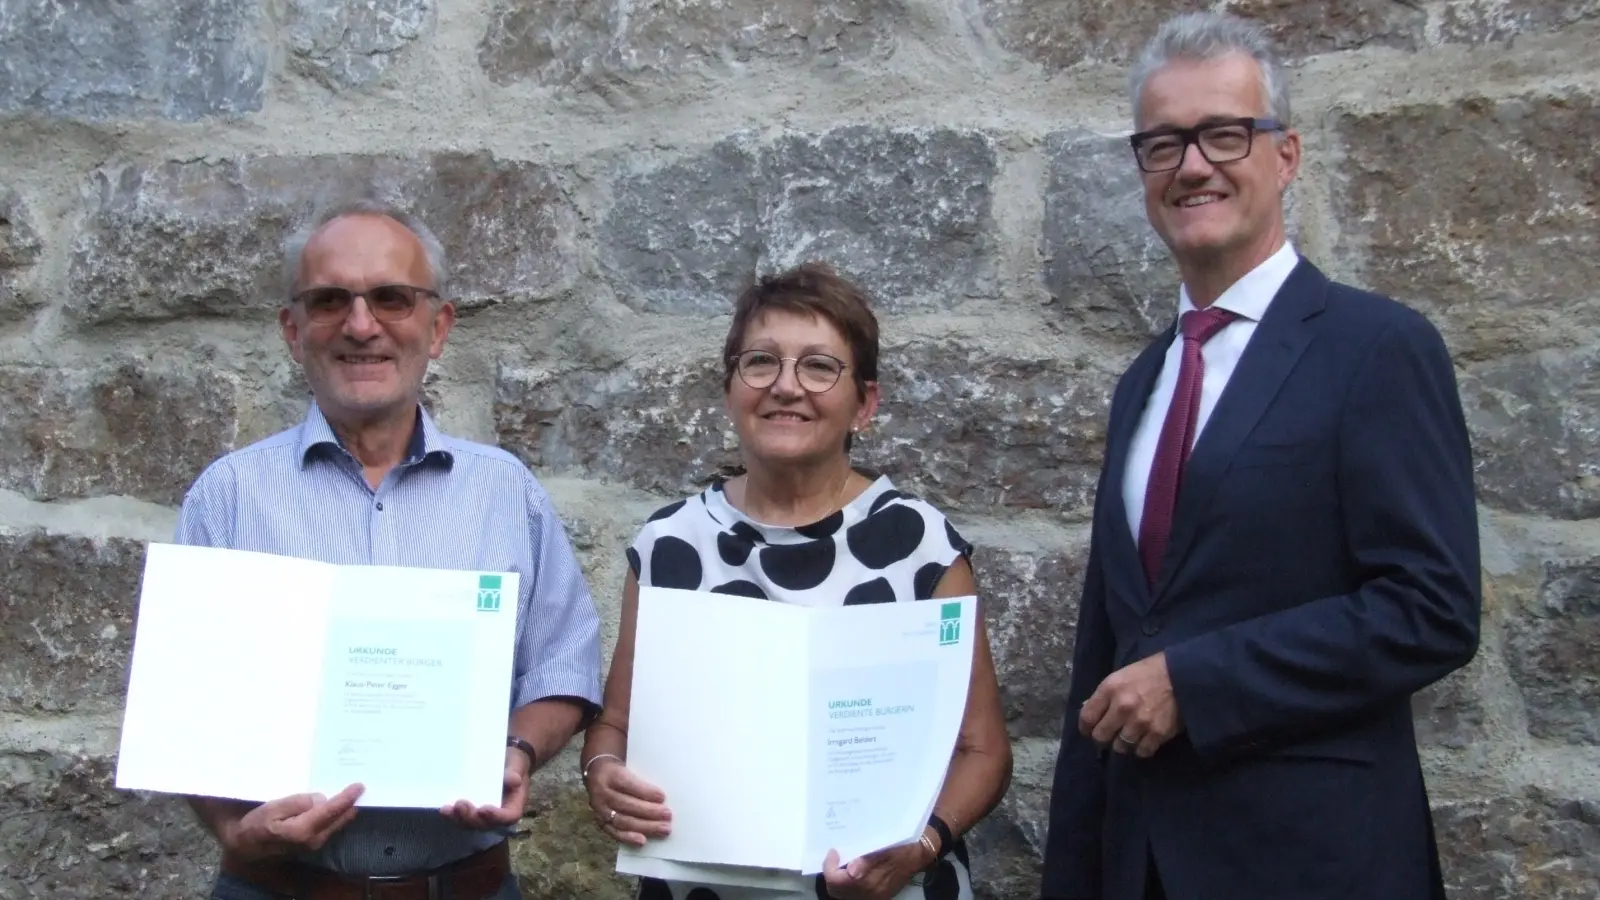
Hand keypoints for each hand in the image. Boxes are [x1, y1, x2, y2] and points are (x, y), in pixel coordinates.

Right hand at [222, 784, 363, 860]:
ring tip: (353, 793)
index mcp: (303, 830)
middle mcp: (313, 840)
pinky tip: (340, 805)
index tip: (359, 786)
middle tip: (361, 786)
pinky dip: (337, 815)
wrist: (246, 845)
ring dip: (345, 809)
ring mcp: (314, 844)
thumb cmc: (256, 824)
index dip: (346, 798)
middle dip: (351, 803)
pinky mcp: (313, 843)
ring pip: (337, 824)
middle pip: (340, 819)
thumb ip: (299, 803)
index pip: (331, 811)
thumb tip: (321, 799)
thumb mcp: (273, 808)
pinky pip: (331, 826)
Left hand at [440, 748, 529, 829]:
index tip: (484, 809)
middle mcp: (496, 815)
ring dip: (457, 819)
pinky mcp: (470, 809)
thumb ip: (514, 773)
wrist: (504, 761)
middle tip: (461, 805)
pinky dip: (451, 815)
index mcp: (513, 807)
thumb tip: (513, 780)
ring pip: (469, 823)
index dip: (495, 817)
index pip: (507, 817)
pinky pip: (460, 817)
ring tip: (446, 810)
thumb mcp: (517, 765)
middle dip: (470, 818)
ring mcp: (481, 814)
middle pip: (484, 824)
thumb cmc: (513, 764)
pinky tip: (443, 808)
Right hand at [583, 757, 670, 846]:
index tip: (662, 797)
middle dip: (649, 811)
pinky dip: (629, 838)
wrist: (597, 773)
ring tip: (663, 829)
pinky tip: (642, 841)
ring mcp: (600, 809)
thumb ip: (643, 777)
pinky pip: (614, 832)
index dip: (645, 792)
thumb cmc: (620, 771)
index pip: (628, 784)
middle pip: (626, 804)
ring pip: (622, 820)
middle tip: (667, 814)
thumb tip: (662, 794)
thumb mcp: (629, 766)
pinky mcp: (601, 822)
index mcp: (611, 774)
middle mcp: (602, 793)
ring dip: (644, 826)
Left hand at [819, 840, 931, 899]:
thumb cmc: (902, 847)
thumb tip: (851, 870)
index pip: (837, 881)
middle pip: (836, 891)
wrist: (920, 855)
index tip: (834, 851)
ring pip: (843, 895)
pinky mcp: (877, 896)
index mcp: (871, 882)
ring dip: (838, 880)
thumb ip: (868, 860)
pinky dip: (847, 885)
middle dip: (831, 874)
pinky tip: (852, 871)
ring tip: (842, 863)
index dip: (830, 866)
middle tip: (836, 857)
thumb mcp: (886, 848)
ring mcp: (873, 897)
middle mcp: (870, 894)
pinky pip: (853, 895)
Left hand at [1079, 651, 1182, 757]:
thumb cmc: (1151, 672)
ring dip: (1123, 744)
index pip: (1087, 718)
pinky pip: (1141, 752)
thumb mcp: (1122, 675)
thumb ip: (1105, 694)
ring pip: (1120, 747)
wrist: (1184, 676)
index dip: (1086, 728)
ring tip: (1130, 737)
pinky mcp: (1157, 734)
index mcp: (1110, 689)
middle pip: (1101, 737)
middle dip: (1103, 738)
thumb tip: (1088, 709)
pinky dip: (1142, 749)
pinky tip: (1145, 740)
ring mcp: (1140, 722)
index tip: (1090, 731)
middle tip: (1110, 736)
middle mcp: (1122, 707)